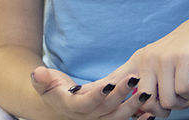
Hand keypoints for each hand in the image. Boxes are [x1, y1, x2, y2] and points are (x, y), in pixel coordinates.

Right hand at [30, 66, 156, 119]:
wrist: (57, 101)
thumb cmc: (51, 87)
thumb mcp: (43, 81)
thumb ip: (41, 79)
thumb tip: (37, 73)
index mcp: (71, 107)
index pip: (86, 103)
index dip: (97, 95)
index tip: (108, 83)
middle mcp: (87, 117)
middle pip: (107, 109)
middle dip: (121, 94)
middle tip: (134, 79)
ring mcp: (98, 119)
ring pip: (118, 116)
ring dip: (134, 106)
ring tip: (146, 92)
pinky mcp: (108, 118)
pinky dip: (138, 118)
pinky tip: (151, 111)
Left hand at [98, 0, 188, 114]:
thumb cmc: (184, 52)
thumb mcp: (159, 65)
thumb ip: (147, 84)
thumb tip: (140, 111)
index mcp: (137, 61)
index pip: (113, 80)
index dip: (97, 91)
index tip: (75, 94)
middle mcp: (146, 59)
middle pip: (144, 102)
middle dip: (162, 110)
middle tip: (175, 100)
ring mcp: (162, 59)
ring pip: (165, 102)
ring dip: (180, 103)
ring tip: (185, 91)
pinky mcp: (181, 59)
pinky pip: (181, 93)